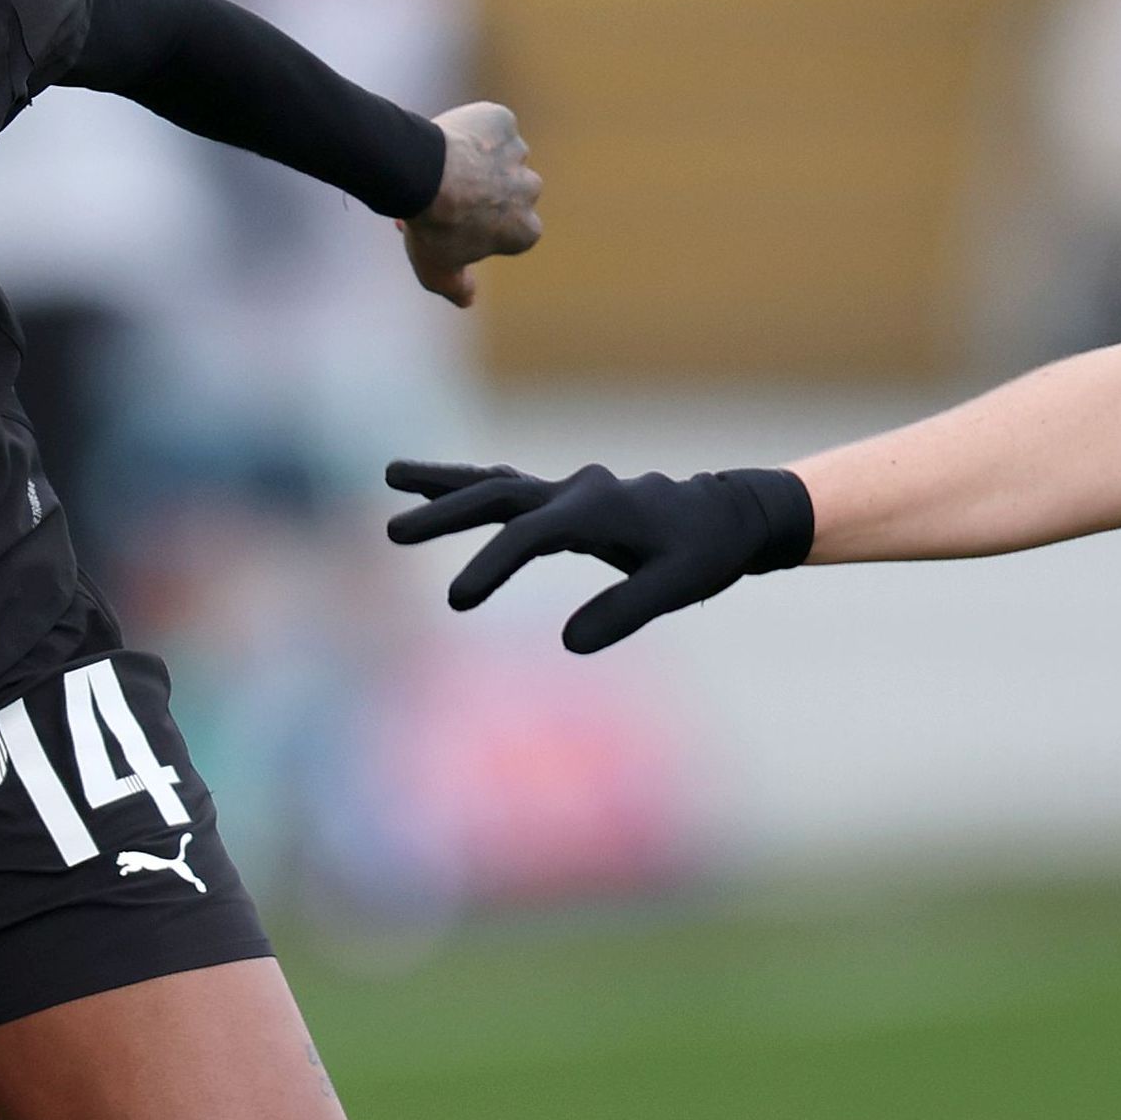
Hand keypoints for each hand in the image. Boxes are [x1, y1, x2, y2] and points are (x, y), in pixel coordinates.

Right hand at [385, 459, 813, 650]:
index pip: (531, 536)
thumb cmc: (705, 553)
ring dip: (445, 484)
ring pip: (495, 482)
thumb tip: (566, 644)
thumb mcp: (677, 585)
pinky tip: (435, 491)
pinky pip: (508, 489)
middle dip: (445, 513)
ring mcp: (568, 490)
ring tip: (391, 475)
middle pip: (498, 496)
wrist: (729, 517)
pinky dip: (470, 488)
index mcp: (600, 509)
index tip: (455, 601)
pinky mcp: (566, 501)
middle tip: (391, 532)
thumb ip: (625, 610)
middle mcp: (577, 491)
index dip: (490, 565)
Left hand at [400, 102, 541, 306]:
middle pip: (508, 191)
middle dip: (482, 192)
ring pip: (500, 155)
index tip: (454, 224)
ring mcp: (519, 152)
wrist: (420, 174)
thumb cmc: (431, 227)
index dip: (481, 227)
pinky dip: (474, 128)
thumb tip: (467, 300)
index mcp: (526, 230)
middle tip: (443, 194)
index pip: (510, 230)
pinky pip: (490, 124)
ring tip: (440, 166)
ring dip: (478, 159)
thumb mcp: (438, 272)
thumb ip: (457, 289)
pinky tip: (449, 139)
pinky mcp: (502, 121)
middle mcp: (532, 189)